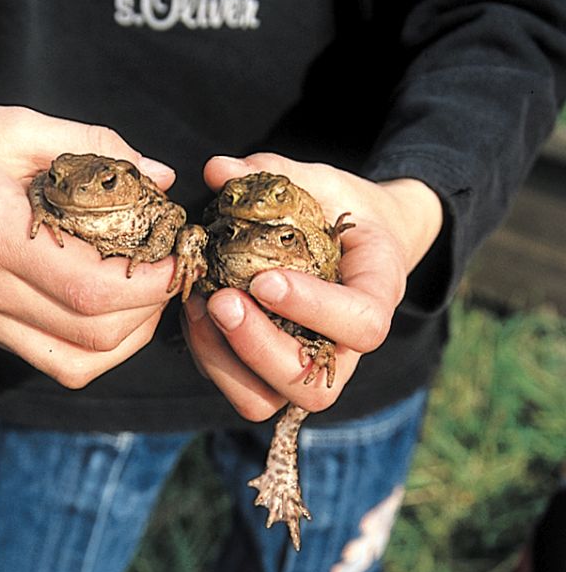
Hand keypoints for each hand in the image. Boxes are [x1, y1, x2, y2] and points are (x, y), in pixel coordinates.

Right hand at [0, 72, 179, 387]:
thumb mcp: (17, 125)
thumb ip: (93, 147)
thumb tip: (161, 177)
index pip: (92, 289)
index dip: (152, 281)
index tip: (177, 252)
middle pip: (95, 334)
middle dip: (151, 307)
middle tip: (169, 267)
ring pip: (78, 362)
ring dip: (128, 335)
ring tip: (146, 291)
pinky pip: (51, 358)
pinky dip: (95, 346)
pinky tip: (109, 307)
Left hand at [181, 153, 443, 419]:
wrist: (350, 239)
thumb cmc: (338, 209)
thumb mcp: (320, 182)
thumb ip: (275, 173)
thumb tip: (217, 169)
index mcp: (377, 294)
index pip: (362, 324)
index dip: (313, 309)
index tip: (265, 279)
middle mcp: (346, 348)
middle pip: (314, 388)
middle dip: (259, 346)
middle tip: (222, 299)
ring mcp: (306, 366)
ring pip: (269, 401)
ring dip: (225, 360)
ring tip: (200, 306)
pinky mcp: (268, 371)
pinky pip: (238, 388)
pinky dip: (208, 356)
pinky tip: (193, 311)